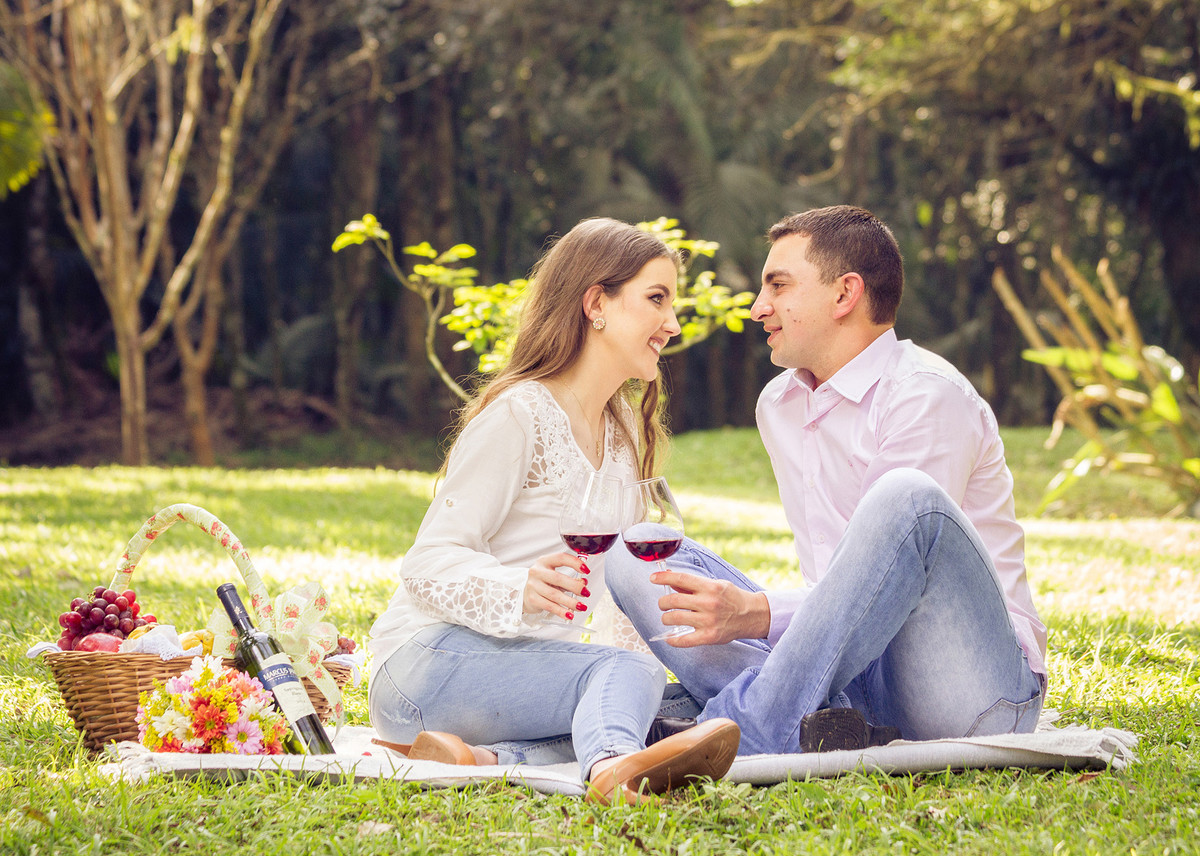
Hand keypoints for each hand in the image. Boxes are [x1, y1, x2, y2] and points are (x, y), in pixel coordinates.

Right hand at [522, 551, 589, 619]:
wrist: (525, 594)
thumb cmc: (543, 583)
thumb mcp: (556, 577)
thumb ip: (570, 579)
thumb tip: (584, 583)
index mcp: (544, 561)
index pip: (561, 558)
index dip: (575, 563)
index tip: (586, 570)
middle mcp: (537, 572)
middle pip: (558, 578)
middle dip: (575, 586)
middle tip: (586, 592)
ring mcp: (533, 585)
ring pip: (555, 595)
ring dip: (570, 602)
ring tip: (581, 606)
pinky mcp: (532, 599)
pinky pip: (549, 606)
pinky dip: (561, 611)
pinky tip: (569, 614)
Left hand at [650, 570, 769, 646]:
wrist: (752, 616)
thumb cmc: (731, 598)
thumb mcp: (715, 585)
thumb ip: (692, 584)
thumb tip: (668, 577)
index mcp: (710, 587)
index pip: (681, 579)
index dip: (663, 578)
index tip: (652, 578)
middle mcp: (708, 603)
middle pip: (673, 600)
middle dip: (662, 602)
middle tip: (663, 604)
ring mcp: (708, 621)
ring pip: (675, 618)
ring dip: (666, 618)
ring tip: (668, 618)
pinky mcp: (709, 637)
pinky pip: (684, 640)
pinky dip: (672, 640)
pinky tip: (669, 637)